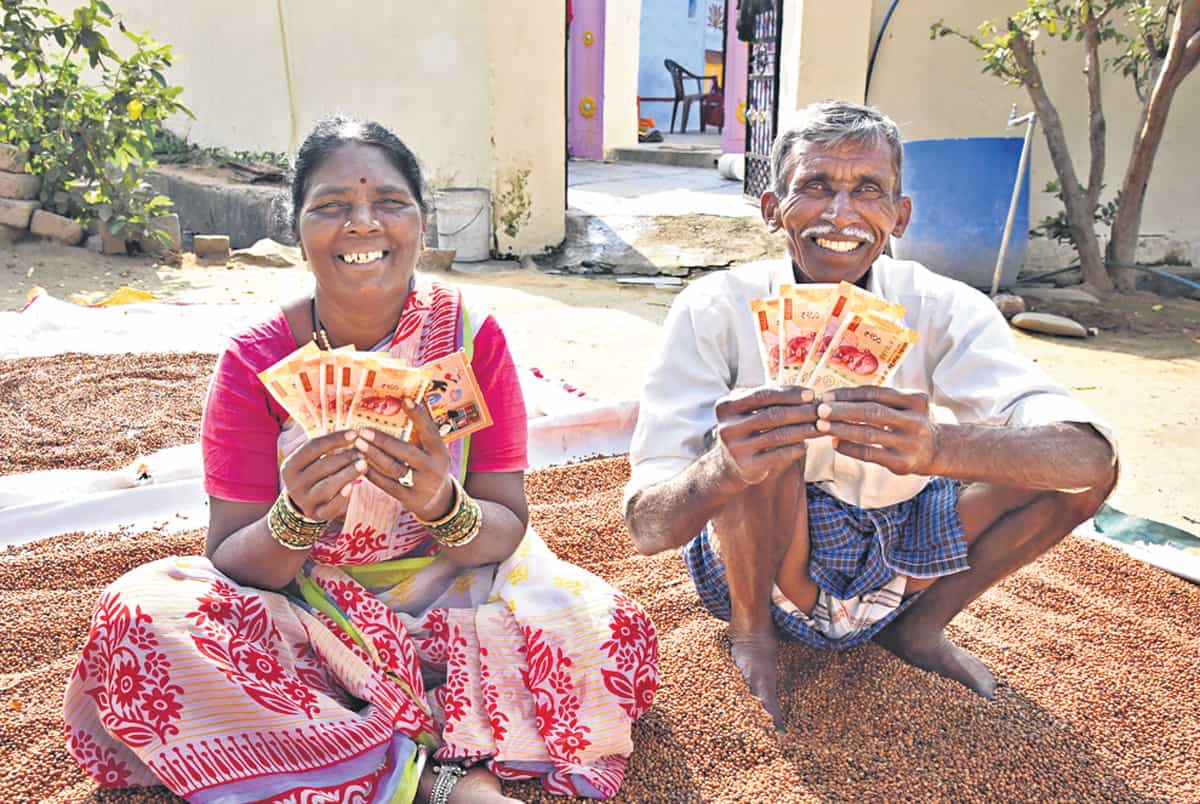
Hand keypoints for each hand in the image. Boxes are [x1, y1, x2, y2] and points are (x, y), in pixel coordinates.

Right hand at [280, 430, 365, 520]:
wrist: (303, 504)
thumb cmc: (313, 474)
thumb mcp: (311, 460)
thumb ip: (324, 447)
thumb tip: (351, 432)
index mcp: (290, 466)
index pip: (313, 447)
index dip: (334, 439)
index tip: (354, 433)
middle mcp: (294, 484)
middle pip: (322, 466)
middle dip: (345, 457)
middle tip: (363, 452)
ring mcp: (304, 500)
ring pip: (327, 486)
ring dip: (347, 474)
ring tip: (364, 465)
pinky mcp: (317, 514)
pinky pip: (330, 507)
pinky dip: (342, 497)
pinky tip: (353, 487)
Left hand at [353, 399, 454, 520]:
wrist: (438, 500)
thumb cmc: (430, 465)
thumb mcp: (433, 450)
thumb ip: (422, 431)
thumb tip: (406, 400)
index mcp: (439, 451)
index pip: (429, 431)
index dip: (418, 415)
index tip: (405, 400)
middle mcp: (432, 468)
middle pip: (406, 452)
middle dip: (382, 441)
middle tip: (363, 431)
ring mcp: (422, 485)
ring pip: (394, 468)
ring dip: (374, 456)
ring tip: (358, 444)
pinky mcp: (410, 498)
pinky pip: (387, 485)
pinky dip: (372, 474)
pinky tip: (360, 463)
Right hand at [712, 385, 820, 485]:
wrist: (730, 463)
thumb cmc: (747, 428)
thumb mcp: (749, 409)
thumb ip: (770, 398)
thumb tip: (808, 394)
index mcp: (727, 406)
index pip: (763, 395)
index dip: (789, 394)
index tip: (811, 394)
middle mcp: (727, 427)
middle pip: (773, 415)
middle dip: (801, 412)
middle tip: (821, 411)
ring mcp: (736, 448)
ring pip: (778, 435)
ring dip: (804, 430)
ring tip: (821, 427)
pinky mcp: (747, 466)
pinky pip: (778, 455)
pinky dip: (796, 448)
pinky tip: (806, 444)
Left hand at [815, 386, 938, 474]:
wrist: (936, 450)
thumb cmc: (909, 422)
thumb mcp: (904, 405)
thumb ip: (878, 399)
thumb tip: (836, 397)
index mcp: (914, 399)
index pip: (875, 392)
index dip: (848, 394)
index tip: (825, 395)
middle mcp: (914, 420)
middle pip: (871, 412)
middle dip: (842, 410)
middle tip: (819, 410)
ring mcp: (909, 442)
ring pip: (868, 434)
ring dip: (841, 429)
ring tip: (821, 426)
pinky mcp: (902, 462)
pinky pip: (870, 454)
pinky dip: (850, 448)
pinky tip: (835, 443)